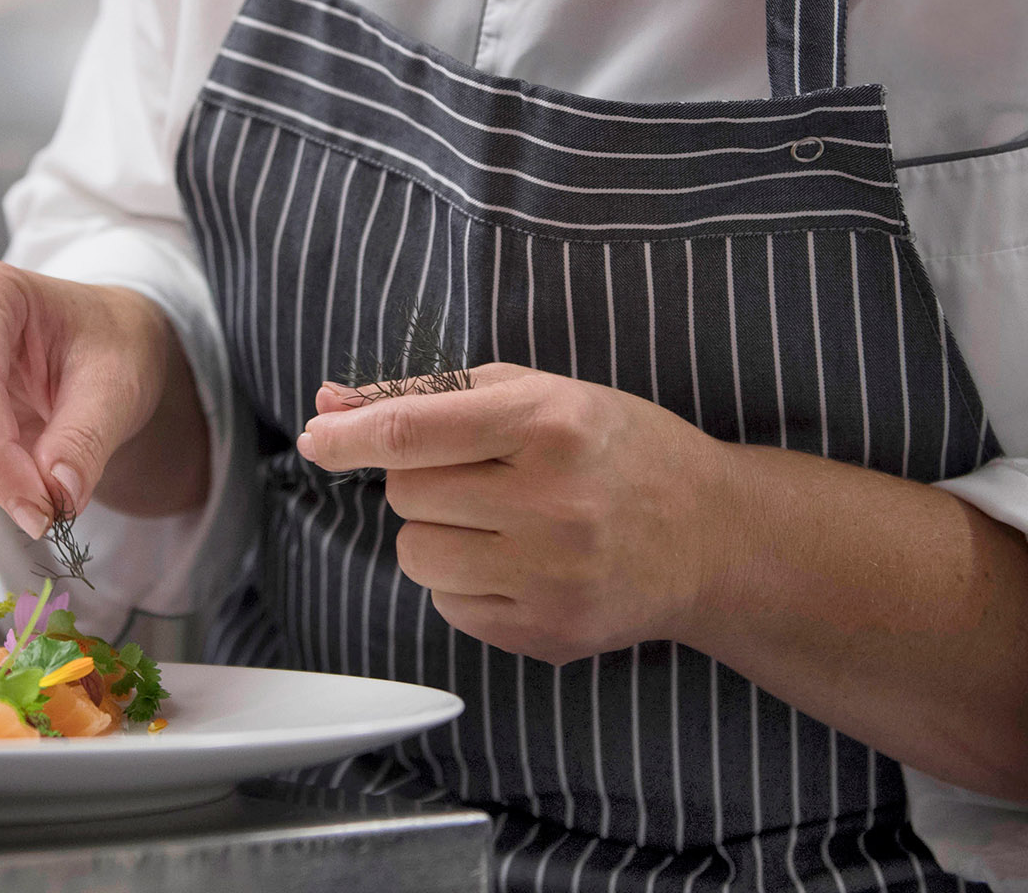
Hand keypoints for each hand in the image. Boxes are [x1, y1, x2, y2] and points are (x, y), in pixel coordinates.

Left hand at [296, 363, 731, 662]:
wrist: (712, 536)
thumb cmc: (613, 446)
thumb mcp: (535, 393)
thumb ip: (426, 394)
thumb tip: (328, 401)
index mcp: (549, 424)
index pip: (411, 432)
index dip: (347, 436)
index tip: (315, 437)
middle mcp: (552, 503)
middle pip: (406, 495)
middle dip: (422, 480)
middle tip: (480, 473)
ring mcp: (552, 578)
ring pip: (417, 556)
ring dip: (437, 533)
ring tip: (499, 519)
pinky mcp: (549, 634)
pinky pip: (448, 606)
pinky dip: (464, 581)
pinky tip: (520, 561)